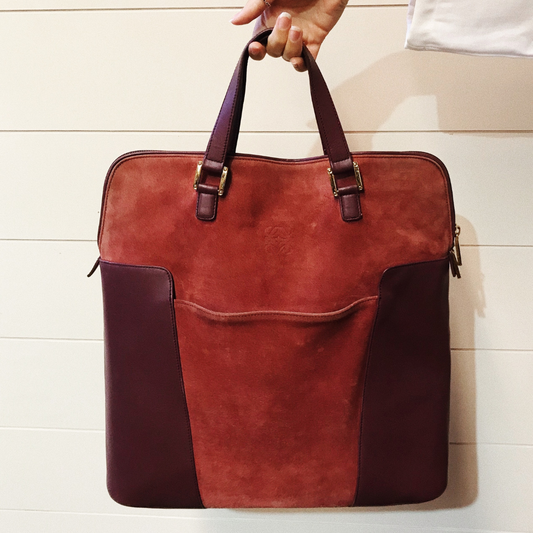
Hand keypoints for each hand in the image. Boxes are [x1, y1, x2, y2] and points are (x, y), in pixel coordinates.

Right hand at [231, 0, 347, 70]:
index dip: (256, 51)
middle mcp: (283, 30)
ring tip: (297, 29)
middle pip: (274, 50)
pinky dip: (302, 64)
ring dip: (291, 47)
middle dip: (278, 40)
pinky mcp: (315, 39)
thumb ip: (253, 7)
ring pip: (289, 56)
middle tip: (286, 19)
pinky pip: (307, 61)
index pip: (258, 43)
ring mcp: (299, 36)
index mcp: (269, 18)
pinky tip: (299, 58)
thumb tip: (235, 21)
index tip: (256, 47)